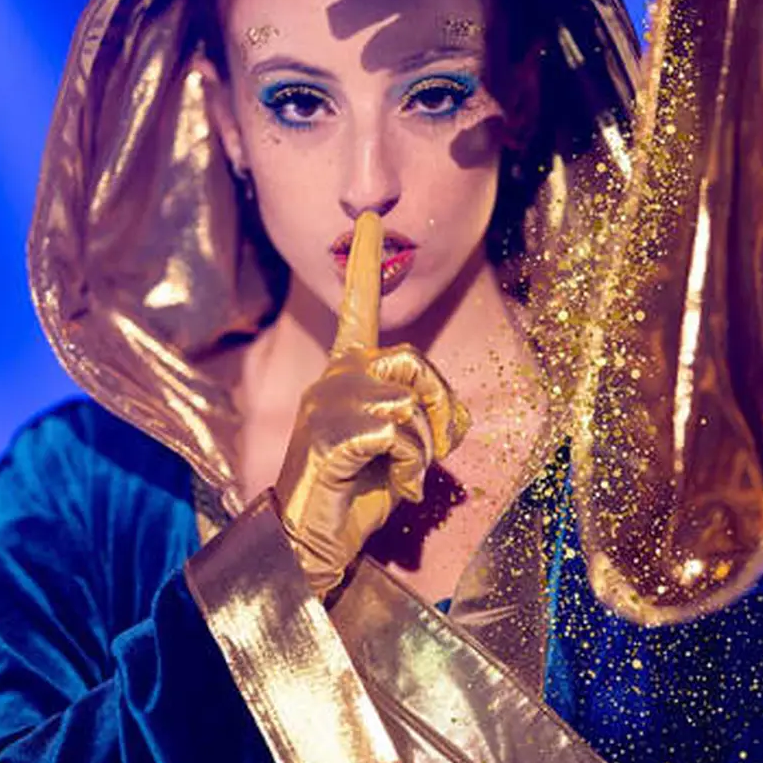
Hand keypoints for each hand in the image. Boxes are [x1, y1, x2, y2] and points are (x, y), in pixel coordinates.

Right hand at [273, 213, 470, 597]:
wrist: (312, 543)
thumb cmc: (357, 494)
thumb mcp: (398, 448)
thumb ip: (417, 416)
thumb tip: (450, 416)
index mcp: (345, 375)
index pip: (358, 312)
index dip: (364, 266)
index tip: (370, 219)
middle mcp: (333, 378)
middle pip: (414, 359)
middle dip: (443, 406)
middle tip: (438, 447)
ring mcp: (327, 403)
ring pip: (411, 402)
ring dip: (425, 450)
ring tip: (406, 477)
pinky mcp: (330, 433)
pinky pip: (400, 433)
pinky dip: (413, 468)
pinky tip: (396, 490)